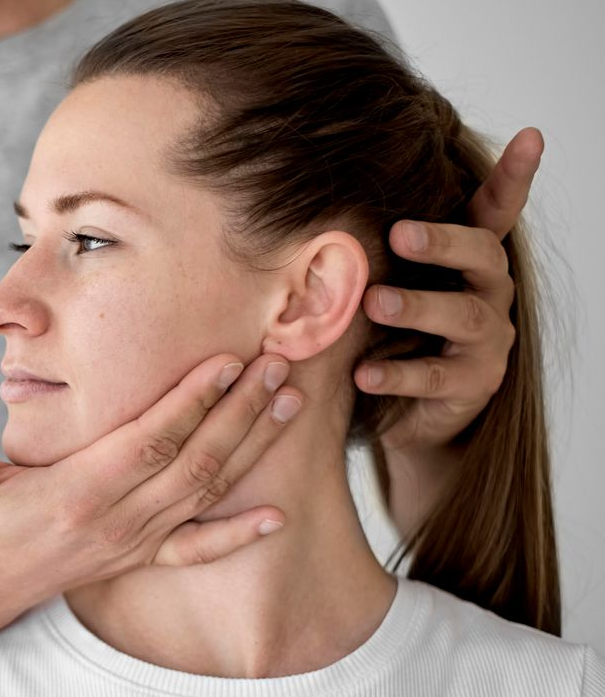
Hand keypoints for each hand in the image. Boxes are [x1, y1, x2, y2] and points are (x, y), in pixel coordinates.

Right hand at [0, 353, 302, 643]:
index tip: (227, 362)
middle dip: (240, 412)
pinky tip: (277, 515)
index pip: (148, 441)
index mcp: (76, 493)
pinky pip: (195, 549)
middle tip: (277, 366)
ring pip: (204, 491)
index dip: (191, 403)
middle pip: (191, 461)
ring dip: (251, 448)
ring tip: (288, 403)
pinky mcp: (136, 558)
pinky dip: (237, 534)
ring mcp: (130, 542)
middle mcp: (114, 520)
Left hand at [354, 127, 543, 452]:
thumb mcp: (385, 285)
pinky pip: (436, 376)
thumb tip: (312, 205)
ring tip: (375, 302)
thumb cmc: (392, 333)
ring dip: (417, 306)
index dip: (514, 177)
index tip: (531, 135)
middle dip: (444, 242)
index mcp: (469, 262)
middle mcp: (488, 293)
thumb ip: (369, 253)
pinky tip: (363, 372)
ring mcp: (487, 340)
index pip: (496, 212)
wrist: (407, 414)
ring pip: (464, 315)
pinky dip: (397, 373)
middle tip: (401, 233)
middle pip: (483, 255)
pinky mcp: (474, 384)